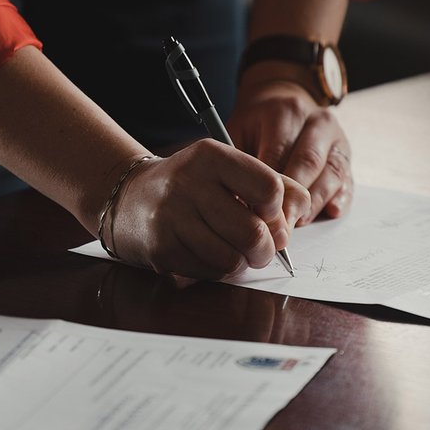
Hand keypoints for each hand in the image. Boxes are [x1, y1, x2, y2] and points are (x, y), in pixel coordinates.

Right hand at [93, 139, 309, 278]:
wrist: (130, 197)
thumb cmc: (192, 185)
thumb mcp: (228, 169)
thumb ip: (272, 183)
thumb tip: (300, 211)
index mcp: (212, 156)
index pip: (269, 188)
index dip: (277, 210)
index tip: (268, 214)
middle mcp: (189, 183)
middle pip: (254, 233)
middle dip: (266, 249)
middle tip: (261, 248)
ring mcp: (171, 217)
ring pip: (233, 259)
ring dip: (242, 263)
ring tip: (234, 250)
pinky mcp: (161, 248)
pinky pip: (210, 272)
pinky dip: (219, 270)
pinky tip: (209, 254)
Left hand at [228, 79, 353, 224]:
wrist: (284, 104)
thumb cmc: (256, 127)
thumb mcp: (238, 132)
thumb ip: (239, 163)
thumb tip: (238, 202)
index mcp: (287, 112)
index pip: (279, 153)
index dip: (268, 187)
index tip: (256, 213)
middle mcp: (318, 122)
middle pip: (309, 163)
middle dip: (293, 199)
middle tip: (279, 226)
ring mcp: (337, 139)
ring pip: (332, 174)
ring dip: (315, 203)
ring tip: (297, 224)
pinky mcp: (347, 157)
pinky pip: (348, 181)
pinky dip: (341, 199)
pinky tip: (330, 212)